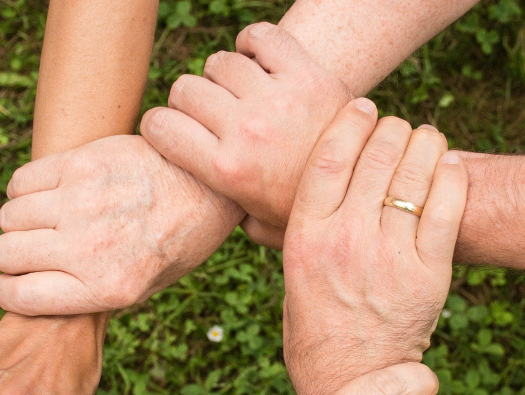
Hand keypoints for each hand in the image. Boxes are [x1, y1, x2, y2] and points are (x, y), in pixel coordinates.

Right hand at [0, 135, 243, 315]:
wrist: (209, 186)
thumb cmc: (177, 242)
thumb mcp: (145, 287)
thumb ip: (92, 295)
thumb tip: (36, 294)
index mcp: (107, 288)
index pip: (19, 297)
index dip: (7, 292)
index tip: (13, 284)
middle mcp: (90, 248)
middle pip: (6, 254)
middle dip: (12, 257)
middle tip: (34, 251)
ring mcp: (83, 202)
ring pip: (9, 216)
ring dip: (20, 222)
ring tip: (45, 221)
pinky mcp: (81, 163)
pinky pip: (21, 181)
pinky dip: (24, 190)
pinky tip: (49, 194)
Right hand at [141, 22, 349, 247]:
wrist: (367, 189)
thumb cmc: (305, 211)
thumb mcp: (258, 228)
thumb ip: (224, 215)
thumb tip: (198, 208)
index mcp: (226, 171)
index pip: (160, 126)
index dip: (157, 126)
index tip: (169, 131)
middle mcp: (246, 131)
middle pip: (185, 89)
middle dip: (187, 102)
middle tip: (207, 115)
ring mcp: (277, 99)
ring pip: (220, 62)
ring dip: (222, 76)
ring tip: (237, 94)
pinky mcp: (307, 74)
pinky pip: (261, 37)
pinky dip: (252, 43)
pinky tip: (257, 62)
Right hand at [282, 100, 467, 394]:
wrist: (351, 380)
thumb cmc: (314, 325)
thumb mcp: (290, 274)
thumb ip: (294, 229)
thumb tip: (296, 183)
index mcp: (305, 238)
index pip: (329, 156)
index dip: (350, 120)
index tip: (363, 106)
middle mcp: (346, 241)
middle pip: (376, 155)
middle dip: (391, 128)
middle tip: (396, 128)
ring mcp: (390, 257)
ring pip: (415, 173)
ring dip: (424, 144)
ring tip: (425, 140)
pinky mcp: (429, 275)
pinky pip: (447, 206)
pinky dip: (451, 176)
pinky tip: (448, 165)